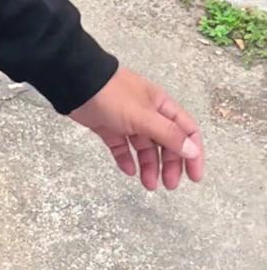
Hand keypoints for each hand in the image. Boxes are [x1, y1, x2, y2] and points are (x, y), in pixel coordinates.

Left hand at [68, 67, 204, 190]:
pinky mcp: (109, 127)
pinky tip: (128, 171)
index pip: (186, 130)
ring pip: (144, 147)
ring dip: (149, 166)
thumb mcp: (144, 115)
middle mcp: (147, 113)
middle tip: (169, 185)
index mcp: (160, 105)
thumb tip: (193, 151)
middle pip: (166, 142)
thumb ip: (168, 134)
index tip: (194, 177)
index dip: (193, 153)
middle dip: (170, 164)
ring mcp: (127, 120)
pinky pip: (122, 147)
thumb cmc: (113, 95)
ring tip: (148, 184)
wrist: (75, 84)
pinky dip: (127, 159)